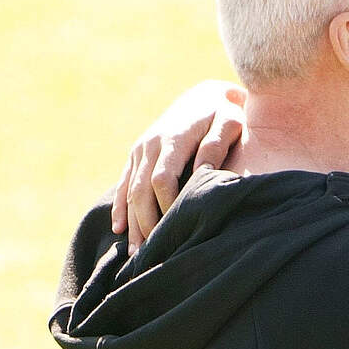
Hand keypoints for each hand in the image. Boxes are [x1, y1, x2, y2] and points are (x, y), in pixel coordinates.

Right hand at [111, 80, 245, 252]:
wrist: (206, 96)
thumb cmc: (225, 113)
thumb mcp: (229, 123)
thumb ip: (215, 145)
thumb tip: (203, 173)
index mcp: (172, 138)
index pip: (162, 179)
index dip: (166, 206)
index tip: (176, 229)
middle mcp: (150, 145)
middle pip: (141, 190)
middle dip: (145, 222)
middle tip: (152, 253)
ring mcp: (140, 149)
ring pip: (129, 190)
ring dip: (131, 222)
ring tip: (135, 253)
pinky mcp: (137, 154)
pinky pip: (124, 183)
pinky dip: (120, 206)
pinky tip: (119, 229)